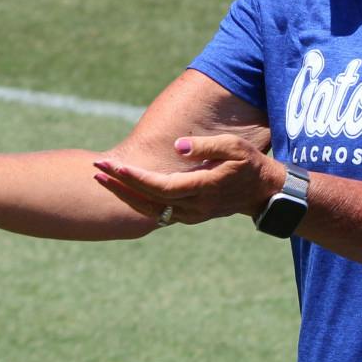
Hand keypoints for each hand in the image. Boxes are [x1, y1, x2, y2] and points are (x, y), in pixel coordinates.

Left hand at [90, 134, 283, 227]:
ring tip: (101, 178)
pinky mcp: (189, 215)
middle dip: (121, 183)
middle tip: (97, 167)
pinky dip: (137, 201)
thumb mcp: (235, 147)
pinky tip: (122, 189)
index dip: (136, 178)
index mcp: (203, 188)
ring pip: (149, 208)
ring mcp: (191, 214)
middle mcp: (194, 206)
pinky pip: (157, 211)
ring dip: (124, 194)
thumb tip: (178, 146)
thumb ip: (206, 146)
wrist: (264, 193)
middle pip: (148, 198)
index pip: (162, 186)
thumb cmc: (249, 164)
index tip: (115, 166)